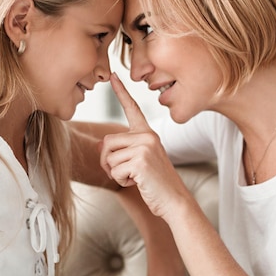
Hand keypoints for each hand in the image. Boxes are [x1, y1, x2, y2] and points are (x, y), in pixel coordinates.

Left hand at [100, 73, 190, 218]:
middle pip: (108, 141)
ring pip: (108, 157)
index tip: (112, 76)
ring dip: (116, 173)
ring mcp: (145, 147)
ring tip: (136, 177)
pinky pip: (115, 170)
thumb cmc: (156, 183)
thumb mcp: (139, 162)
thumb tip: (101, 144)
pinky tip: (138, 182)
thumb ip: (123, 150)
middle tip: (126, 173)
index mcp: (148, 133)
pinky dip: (121, 180)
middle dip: (108, 161)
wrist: (174, 200)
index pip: (132, 108)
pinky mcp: (141, 160)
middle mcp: (147, 135)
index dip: (121, 92)